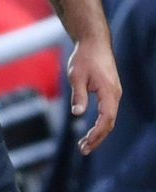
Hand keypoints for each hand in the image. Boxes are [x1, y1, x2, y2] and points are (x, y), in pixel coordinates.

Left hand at [68, 38, 121, 154]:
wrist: (94, 41)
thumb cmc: (85, 57)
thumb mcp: (77, 76)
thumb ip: (79, 95)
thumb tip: (78, 114)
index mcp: (109, 92)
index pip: (107, 119)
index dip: (97, 134)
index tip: (86, 144)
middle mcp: (115, 94)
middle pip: (109, 123)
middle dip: (97, 138)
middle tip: (83, 150)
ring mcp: (114, 93)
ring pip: (109, 118)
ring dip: (99, 132)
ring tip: (85, 144)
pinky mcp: (110, 91)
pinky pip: (108, 112)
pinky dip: (100, 123)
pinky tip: (91, 129)